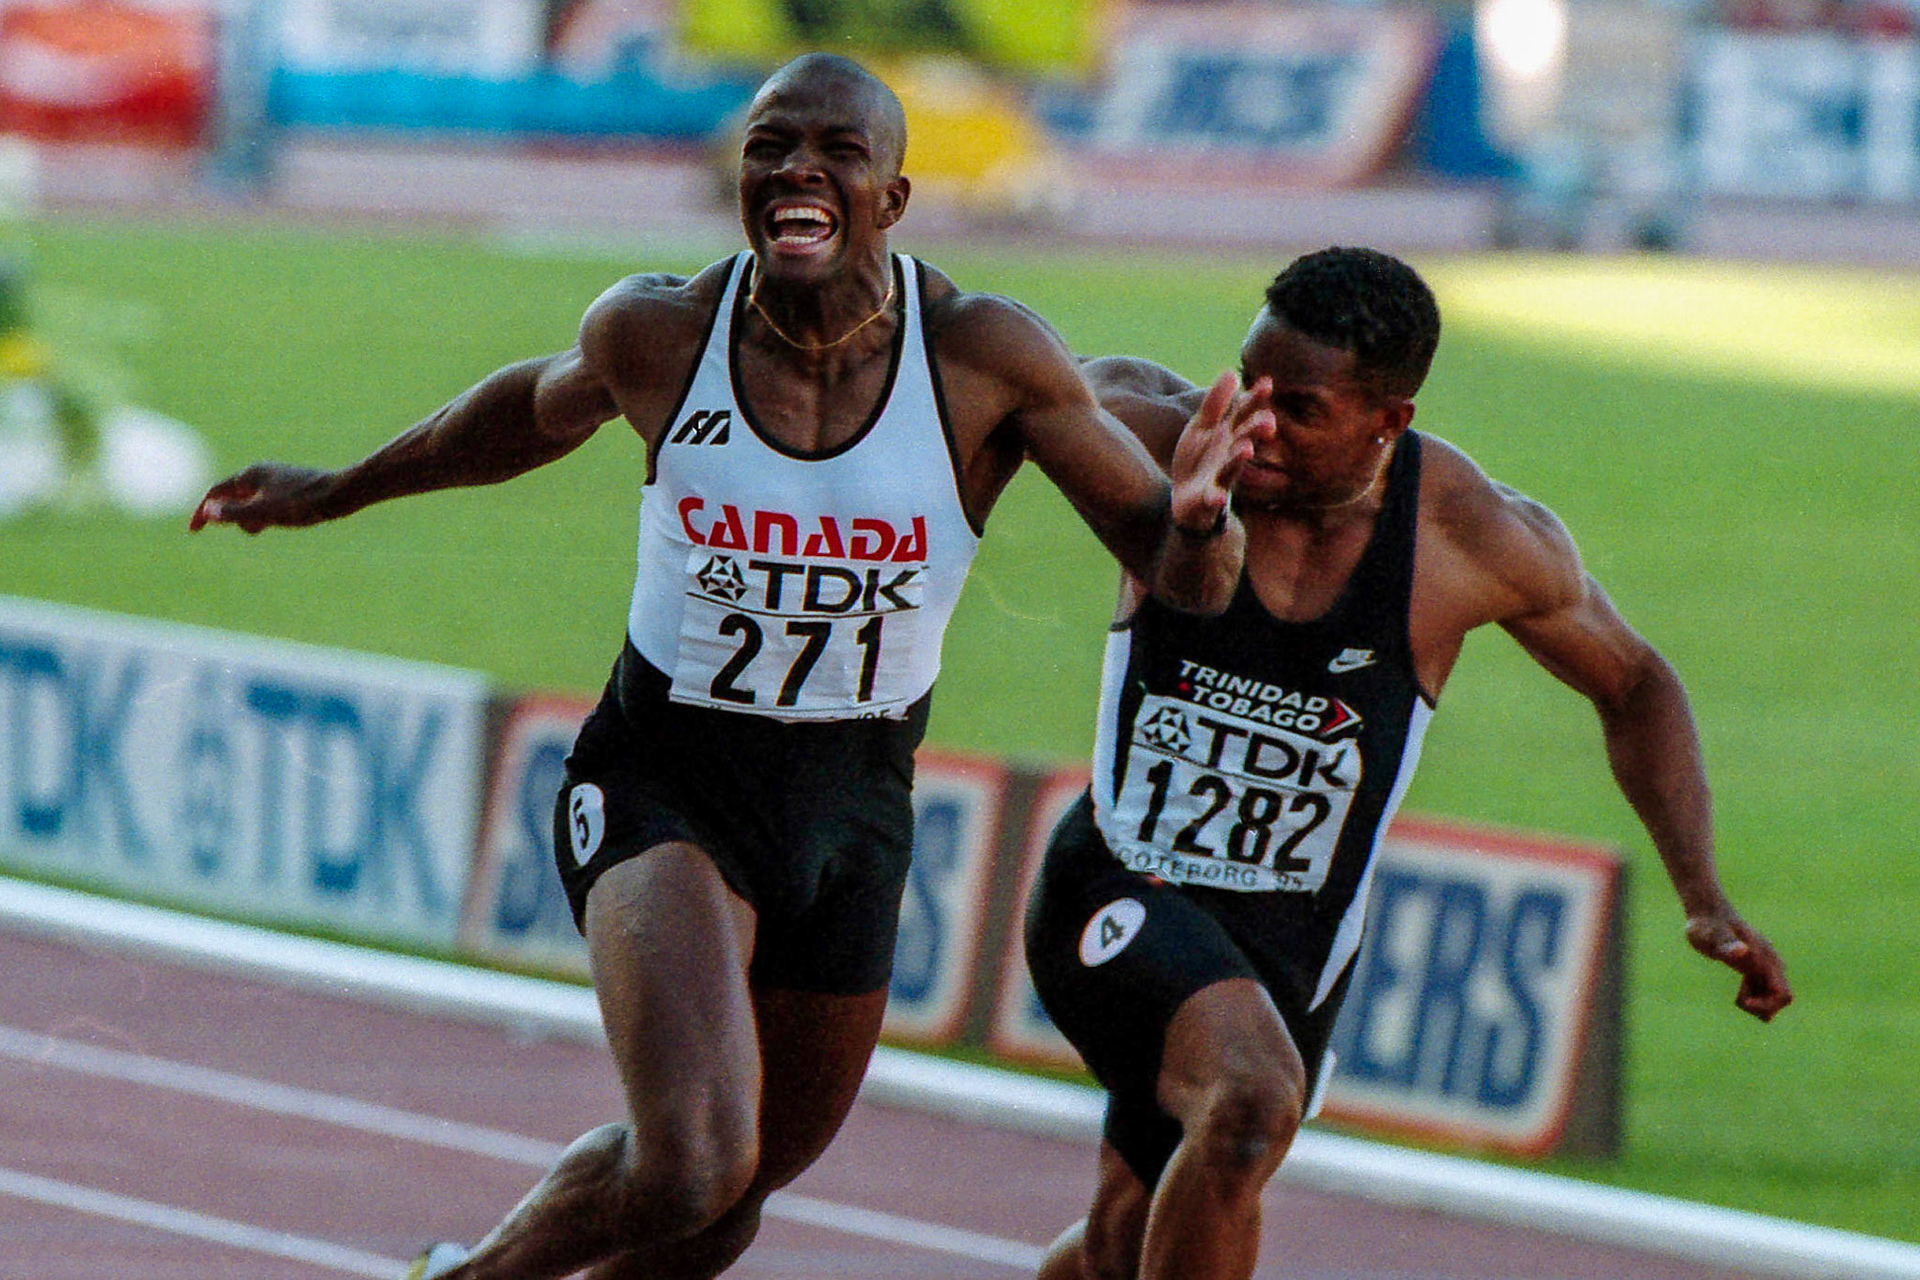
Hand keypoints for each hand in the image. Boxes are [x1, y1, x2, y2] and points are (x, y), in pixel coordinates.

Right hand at [189, 463, 337, 533]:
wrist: (343, 493)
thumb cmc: (304, 503)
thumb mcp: (266, 512)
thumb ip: (236, 513)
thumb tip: (209, 512)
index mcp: (251, 475)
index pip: (216, 492)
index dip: (203, 511)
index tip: (195, 531)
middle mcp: (261, 473)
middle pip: (232, 496)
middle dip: (233, 516)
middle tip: (252, 529)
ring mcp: (276, 479)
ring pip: (250, 502)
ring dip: (249, 518)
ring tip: (266, 526)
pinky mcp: (290, 487)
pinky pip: (266, 503)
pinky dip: (264, 515)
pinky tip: (276, 523)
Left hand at [1168, 372, 1272, 533]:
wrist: (1187, 501)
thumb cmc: (1199, 460)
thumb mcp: (1202, 427)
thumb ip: (1215, 403)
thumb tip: (1231, 372)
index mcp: (1229, 435)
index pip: (1244, 414)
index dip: (1255, 400)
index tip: (1267, 383)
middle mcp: (1229, 455)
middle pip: (1245, 439)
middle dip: (1256, 430)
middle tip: (1269, 420)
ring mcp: (1220, 477)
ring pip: (1232, 468)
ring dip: (1239, 459)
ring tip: (1246, 449)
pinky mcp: (1208, 498)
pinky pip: (1213, 498)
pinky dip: (1216, 497)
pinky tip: (1219, 497)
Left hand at [1686, 911, 1791, 1021]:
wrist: (1707, 912)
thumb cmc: (1706, 925)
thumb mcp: (1711, 937)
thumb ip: (1727, 945)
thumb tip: (1743, 951)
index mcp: (1765, 959)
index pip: (1782, 994)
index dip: (1765, 1005)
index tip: (1742, 1001)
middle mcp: (1771, 962)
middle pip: (1783, 997)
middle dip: (1763, 1007)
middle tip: (1739, 999)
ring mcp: (1766, 964)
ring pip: (1775, 996)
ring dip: (1758, 1003)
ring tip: (1738, 996)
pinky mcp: (1757, 966)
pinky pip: (1766, 991)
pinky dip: (1755, 998)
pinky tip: (1739, 993)